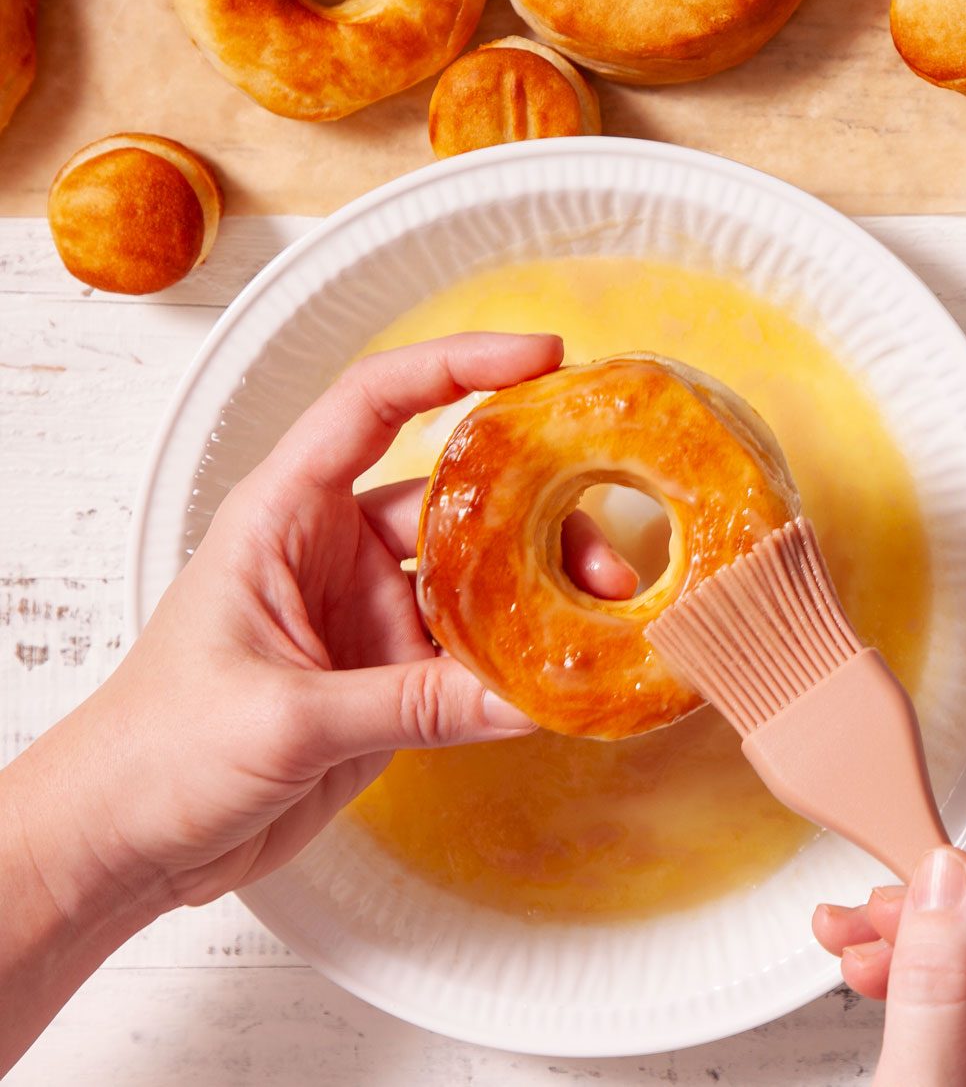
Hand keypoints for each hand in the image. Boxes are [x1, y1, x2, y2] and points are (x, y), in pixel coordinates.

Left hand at [1, 332, 631, 1069]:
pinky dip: (526, 661)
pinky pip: (477, 656)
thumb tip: (525, 699)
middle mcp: (336, 551)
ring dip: (543, 590)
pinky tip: (572, 671)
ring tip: (606, 612)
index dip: (458, 367)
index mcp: (286, 516)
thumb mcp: (283, 720)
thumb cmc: (153, 753)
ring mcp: (369, 616)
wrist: (123, 844)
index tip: (543, 358)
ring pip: (481, 578)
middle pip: (459, 498)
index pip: (375, 404)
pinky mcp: (392, 680)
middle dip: (541, 509)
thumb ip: (409, 705)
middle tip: (605, 551)